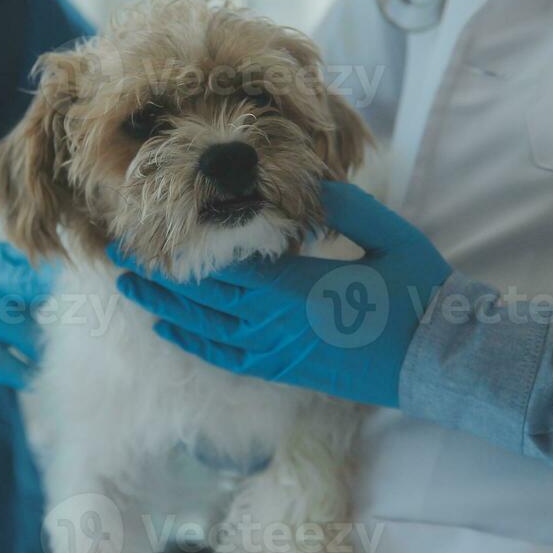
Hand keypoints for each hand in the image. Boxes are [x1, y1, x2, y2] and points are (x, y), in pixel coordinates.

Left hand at [111, 182, 451, 408]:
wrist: (436, 363)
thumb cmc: (420, 294)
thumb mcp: (390, 238)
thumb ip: (348, 208)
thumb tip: (311, 183)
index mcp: (294, 288)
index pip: (221, 266)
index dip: (178, 249)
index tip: (146, 229)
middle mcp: (273, 324)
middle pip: (199, 296)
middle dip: (155, 273)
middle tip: (116, 252)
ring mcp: (275, 351)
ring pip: (202, 328)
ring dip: (162, 304)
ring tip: (128, 285)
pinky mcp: (282, 370)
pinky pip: (223, 356)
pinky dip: (191, 340)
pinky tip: (169, 327)